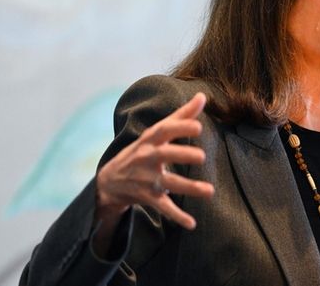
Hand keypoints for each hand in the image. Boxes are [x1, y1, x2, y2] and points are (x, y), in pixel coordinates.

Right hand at [95, 93, 214, 240]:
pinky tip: (191, 223)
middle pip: (164, 155)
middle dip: (182, 155)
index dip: (180, 127)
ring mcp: (147, 179)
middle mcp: (147, 158)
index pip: (164, 130)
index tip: (198, 126)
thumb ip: (181, 115)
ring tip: (210, 192)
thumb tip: (202, 96)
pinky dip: (177, 217)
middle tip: (202, 156)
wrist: (109, 180)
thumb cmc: (142, 150)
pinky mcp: (148, 197)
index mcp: (150, 140)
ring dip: (189, 188)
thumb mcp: (156, 132)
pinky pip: (164, 208)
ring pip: (169, 183)